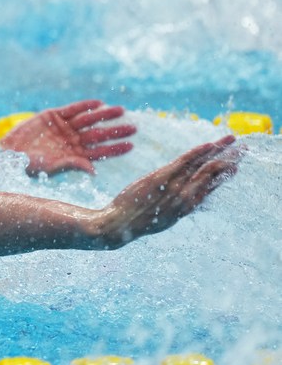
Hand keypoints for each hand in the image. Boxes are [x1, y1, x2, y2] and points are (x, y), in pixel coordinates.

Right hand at [0, 99, 135, 174]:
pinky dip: (84, 106)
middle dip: (115, 131)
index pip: (100, 152)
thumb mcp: (51, 168)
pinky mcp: (52, 115)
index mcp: (74, 156)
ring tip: (120, 110)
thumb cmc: (28, 166)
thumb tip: (93, 172)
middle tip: (134, 127)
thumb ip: (72, 166)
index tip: (131, 145)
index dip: (115, 148)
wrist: (7, 153)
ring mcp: (63, 128)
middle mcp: (72, 141)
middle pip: (99, 134)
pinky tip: (98, 103)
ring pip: (89, 120)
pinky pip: (72, 109)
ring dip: (104, 115)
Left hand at [93, 135, 239, 247]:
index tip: (235, 167)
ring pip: (203, 165)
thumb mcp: (165, 219)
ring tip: (233, 140)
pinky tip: (210, 144)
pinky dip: (199, 152)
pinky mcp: (162, 178)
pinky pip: (185, 161)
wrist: (120, 225)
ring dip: (220, 150)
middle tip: (244, 149)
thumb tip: (187, 202)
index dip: (225, 176)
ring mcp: (176, 187)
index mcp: (187, 207)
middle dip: (230, 160)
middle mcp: (187, 197)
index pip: (211, 187)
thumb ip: (178, 208)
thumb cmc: (138, 222)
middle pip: (213, 174)